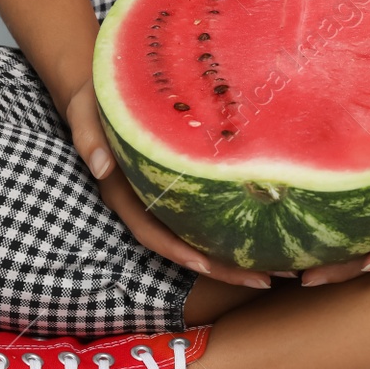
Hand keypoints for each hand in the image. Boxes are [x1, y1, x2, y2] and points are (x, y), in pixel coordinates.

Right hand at [62, 79, 271, 288]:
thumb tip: (101, 168)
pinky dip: (240, 223)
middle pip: (188, 246)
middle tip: (267, 282)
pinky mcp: (188, 182)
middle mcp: (149, 202)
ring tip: (283, 268)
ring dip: (241, 256)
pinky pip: (213, 211)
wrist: (111, 86)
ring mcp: (169, 196)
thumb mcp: (85, 112)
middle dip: (225, 269)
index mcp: (124, 194)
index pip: (151, 234)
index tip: (207, 266)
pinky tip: (273, 228)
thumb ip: (88, 138)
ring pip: (205, 235)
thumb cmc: (96, 98)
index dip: (178, 252)